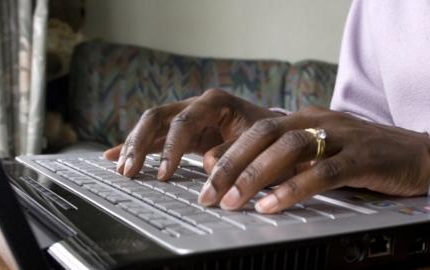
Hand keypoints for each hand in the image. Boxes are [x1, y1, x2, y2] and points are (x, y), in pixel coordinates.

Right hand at [103, 89, 281, 178]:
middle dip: (139, 143)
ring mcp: (187, 116)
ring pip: (151, 125)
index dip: (171, 148)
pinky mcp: (182, 131)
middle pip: (157, 117)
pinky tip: (114, 155)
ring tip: (121, 170)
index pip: (183, 121)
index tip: (164, 174)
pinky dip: (137, 147)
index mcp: (215, 102)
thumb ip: (232, 153)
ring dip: (134, 146)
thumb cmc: (268, 136)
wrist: (274, 132)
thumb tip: (206, 164)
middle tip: (129, 170)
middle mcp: (196, 105)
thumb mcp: (257, 143)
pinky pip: (155, 136)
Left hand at [200, 107, 429, 212]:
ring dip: (255, 176)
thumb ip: (285, 159)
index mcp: (302, 118)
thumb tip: (246, 174)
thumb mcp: (317, 152)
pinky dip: (294, 189)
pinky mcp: (362, 157)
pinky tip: (271, 206)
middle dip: (231, 164)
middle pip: (263, 135)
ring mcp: (340, 136)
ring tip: (232, 201)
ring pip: (289, 148)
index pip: (254, 130)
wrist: (416, 152)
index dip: (227, 151)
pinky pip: (323, 172)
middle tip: (208, 194)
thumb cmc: (359, 155)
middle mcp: (316, 121)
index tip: (203, 174)